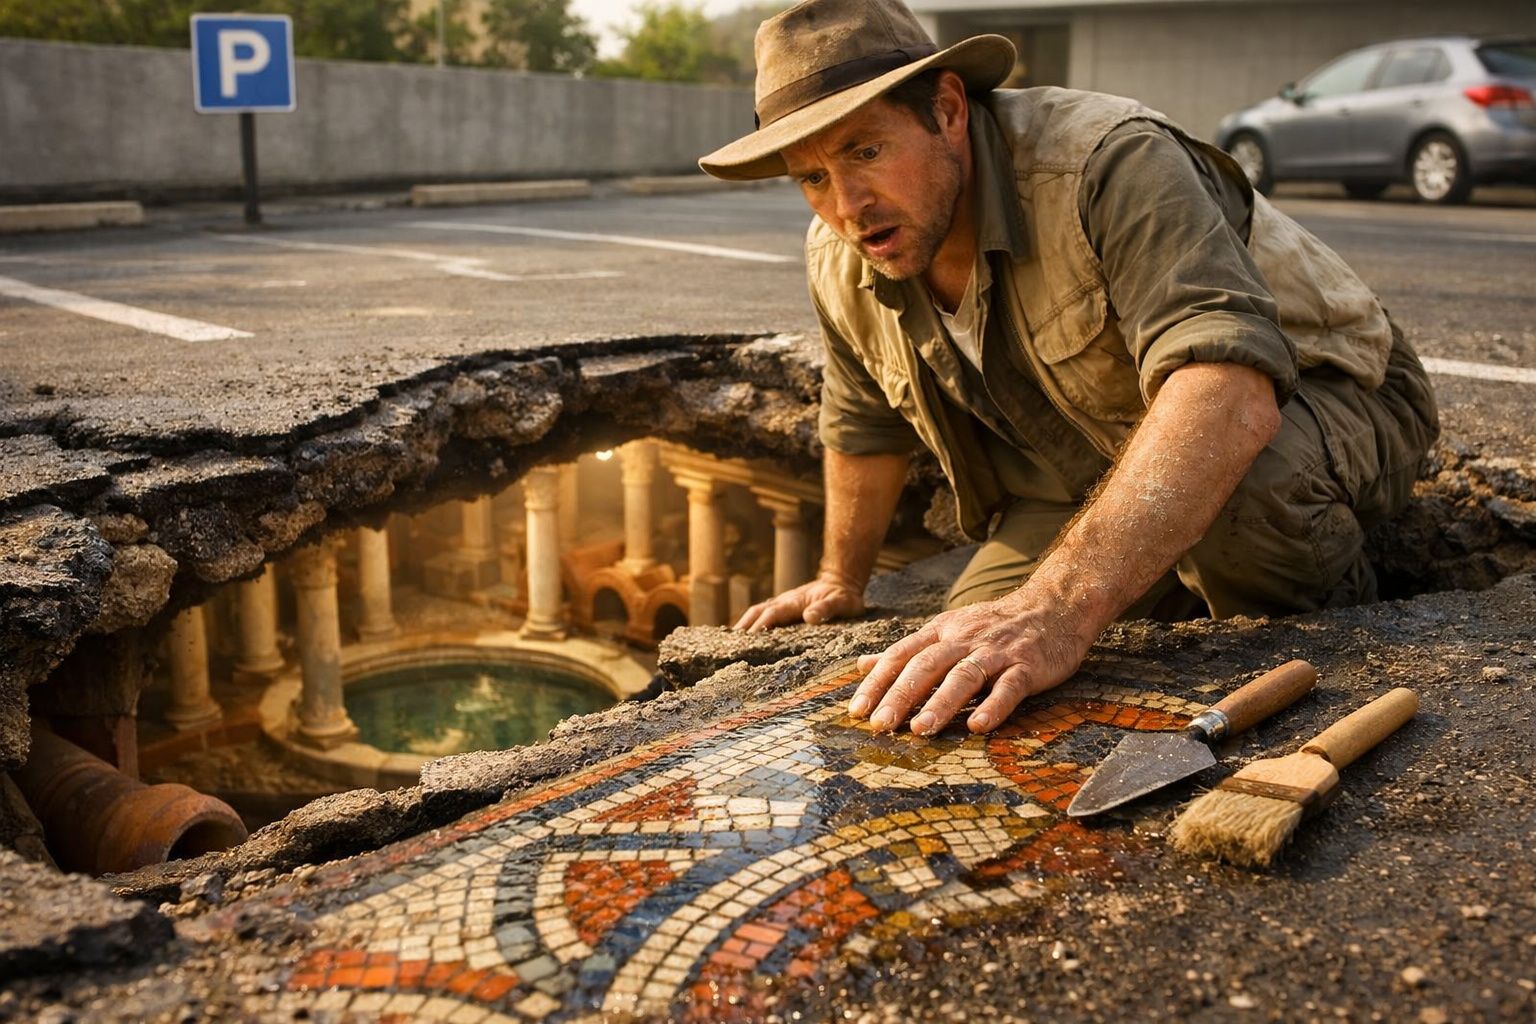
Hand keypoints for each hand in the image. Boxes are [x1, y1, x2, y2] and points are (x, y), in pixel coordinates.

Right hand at [734, 575, 865, 631]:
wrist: (843, 581)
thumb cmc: (843, 595)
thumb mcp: (841, 602)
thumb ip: (826, 609)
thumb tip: (809, 617)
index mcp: (795, 601)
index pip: (772, 613)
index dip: (759, 625)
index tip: (748, 640)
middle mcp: (785, 601)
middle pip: (758, 612)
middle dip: (744, 626)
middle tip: (730, 645)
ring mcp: (783, 604)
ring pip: (758, 612)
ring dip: (744, 625)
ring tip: (732, 643)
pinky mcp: (785, 608)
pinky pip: (764, 615)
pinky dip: (752, 624)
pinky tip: (747, 637)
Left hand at [849, 590, 1095, 735]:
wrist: (1054, 605)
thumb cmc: (994, 626)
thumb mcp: (947, 630)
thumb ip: (907, 651)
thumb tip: (862, 665)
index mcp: (942, 632)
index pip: (901, 655)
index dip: (878, 682)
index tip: (857, 710)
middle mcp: (964, 639)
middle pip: (926, 666)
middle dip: (900, 696)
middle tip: (880, 726)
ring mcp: (996, 652)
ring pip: (964, 676)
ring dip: (940, 703)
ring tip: (921, 730)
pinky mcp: (1027, 665)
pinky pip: (1009, 687)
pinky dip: (994, 706)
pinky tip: (979, 727)